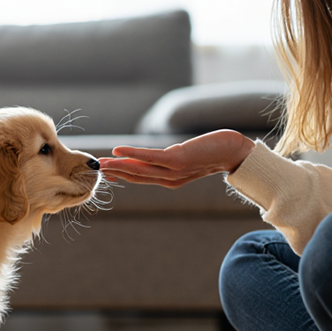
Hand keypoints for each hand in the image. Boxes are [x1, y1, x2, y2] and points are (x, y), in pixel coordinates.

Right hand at [98, 130, 255, 187]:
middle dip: (115, 173)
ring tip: (101, 164)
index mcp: (170, 180)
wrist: (236, 151)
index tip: (104, 172)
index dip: (121, 176)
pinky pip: (150, 157)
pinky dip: (132, 155)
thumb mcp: (189, 158)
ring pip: (139, 169)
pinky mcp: (178, 159)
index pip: (141, 178)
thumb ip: (172, 160)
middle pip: (136, 176)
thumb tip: (163, 156)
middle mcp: (170, 178)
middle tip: (95, 169)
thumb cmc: (214, 151)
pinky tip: (118, 151)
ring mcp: (173, 170)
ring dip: (118, 166)